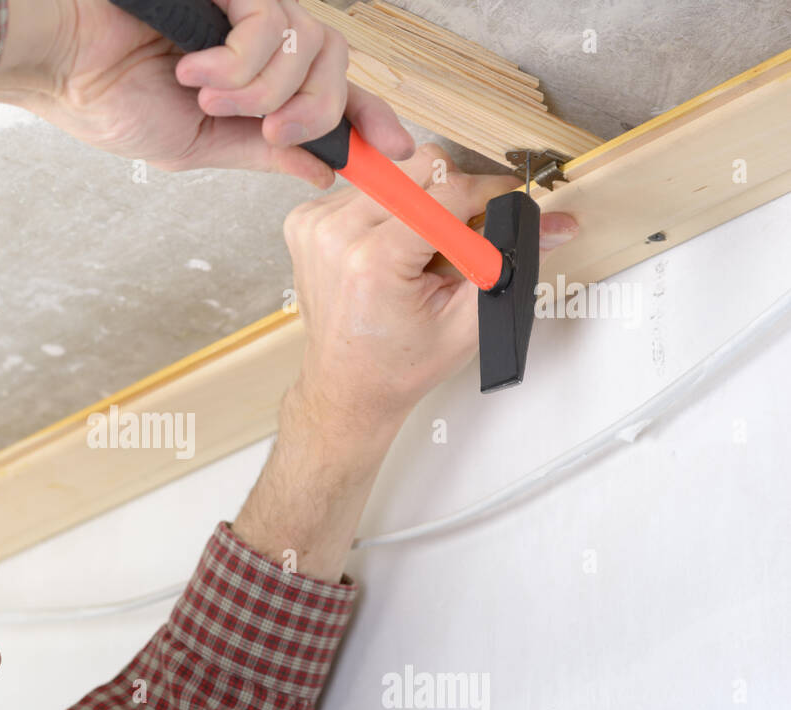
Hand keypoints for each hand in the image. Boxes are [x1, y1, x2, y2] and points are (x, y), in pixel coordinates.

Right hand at [0, 0, 413, 188]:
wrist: (60, 66)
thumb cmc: (107, 101)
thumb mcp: (198, 145)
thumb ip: (260, 153)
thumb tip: (318, 171)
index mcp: (252, 83)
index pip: (331, 94)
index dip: (370, 118)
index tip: (397, 151)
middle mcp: (257, 43)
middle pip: (337, 68)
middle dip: (314, 113)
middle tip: (269, 132)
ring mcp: (244, 11)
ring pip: (310, 48)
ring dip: (262, 92)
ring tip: (205, 94)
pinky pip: (270, 29)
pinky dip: (238, 63)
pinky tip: (193, 68)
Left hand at [284, 144, 578, 432]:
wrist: (346, 386)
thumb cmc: (397, 365)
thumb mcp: (468, 321)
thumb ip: (513, 263)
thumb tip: (558, 223)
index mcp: (373, 260)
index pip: (448, 192)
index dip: (489, 194)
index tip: (510, 201)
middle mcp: (336, 234)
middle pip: (420, 168)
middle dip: (453, 195)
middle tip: (459, 239)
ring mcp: (315, 225)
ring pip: (393, 172)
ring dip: (419, 203)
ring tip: (420, 252)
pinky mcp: (305, 221)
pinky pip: (365, 187)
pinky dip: (389, 210)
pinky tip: (392, 248)